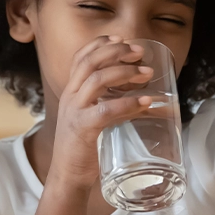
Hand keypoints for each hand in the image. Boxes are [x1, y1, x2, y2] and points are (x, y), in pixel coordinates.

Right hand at [52, 35, 154, 188]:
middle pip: (89, 62)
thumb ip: (108, 106)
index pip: (80, 58)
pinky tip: (146, 101)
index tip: (120, 37)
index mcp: (71, 93)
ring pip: (97, 79)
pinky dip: (129, 103)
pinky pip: (107, 110)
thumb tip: (144, 99)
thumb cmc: (83, 149)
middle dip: (116, 51)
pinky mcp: (83, 129)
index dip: (99, 44)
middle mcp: (70, 97)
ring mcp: (75, 112)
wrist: (67, 176)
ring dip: (125, 72)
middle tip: (139, 52)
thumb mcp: (91, 119)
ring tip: (147, 73)